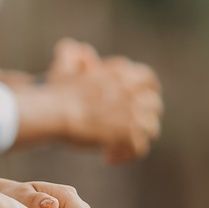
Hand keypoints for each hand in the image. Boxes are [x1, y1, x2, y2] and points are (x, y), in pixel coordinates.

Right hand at [46, 39, 163, 162]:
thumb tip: (80, 49)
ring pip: (151, 129)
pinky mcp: (128, 134)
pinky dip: (125, 155)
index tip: (137, 105)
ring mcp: (133, 112)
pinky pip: (139, 149)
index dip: (147, 94)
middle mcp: (132, 89)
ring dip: (136, 138)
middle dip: (145, 119)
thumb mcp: (64, 65)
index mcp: (121, 72)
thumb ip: (74, 55)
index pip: (148, 80)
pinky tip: (107, 157)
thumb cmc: (55, 91)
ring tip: (117, 146)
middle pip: (155, 106)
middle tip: (128, 129)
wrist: (53, 111)